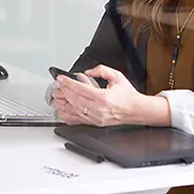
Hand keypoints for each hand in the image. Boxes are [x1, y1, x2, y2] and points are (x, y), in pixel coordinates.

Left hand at [56, 65, 170, 126]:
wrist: (136, 110)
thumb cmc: (128, 95)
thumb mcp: (117, 76)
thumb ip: (101, 70)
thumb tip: (88, 72)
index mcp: (103, 97)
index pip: (80, 89)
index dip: (68, 82)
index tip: (61, 78)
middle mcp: (98, 109)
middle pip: (74, 99)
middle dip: (63, 91)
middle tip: (57, 85)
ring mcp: (95, 118)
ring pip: (73, 110)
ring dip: (63, 102)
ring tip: (56, 95)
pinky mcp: (94, 123)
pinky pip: (77, 120)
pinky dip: (67, 115)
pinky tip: (61, 110)